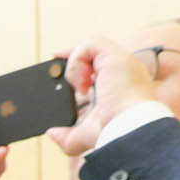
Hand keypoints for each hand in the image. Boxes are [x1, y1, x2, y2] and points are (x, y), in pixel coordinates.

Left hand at [53, 35, 162, 155]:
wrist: (127, 130)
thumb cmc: (114, 133)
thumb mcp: (85, 135)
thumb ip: (67, 134)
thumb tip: (51, 133)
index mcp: (120, 84)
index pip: (97, 64)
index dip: (78, 62)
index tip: (57, 66)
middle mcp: (123, 70)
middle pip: (94, 52)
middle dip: (72, 58)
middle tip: (54, 67)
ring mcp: (122, 61)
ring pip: (91, 46)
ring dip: (75, 65)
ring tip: (78, 88)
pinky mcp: (116, 56)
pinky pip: (91, 44)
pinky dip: (77, 61)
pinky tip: (80, 82)